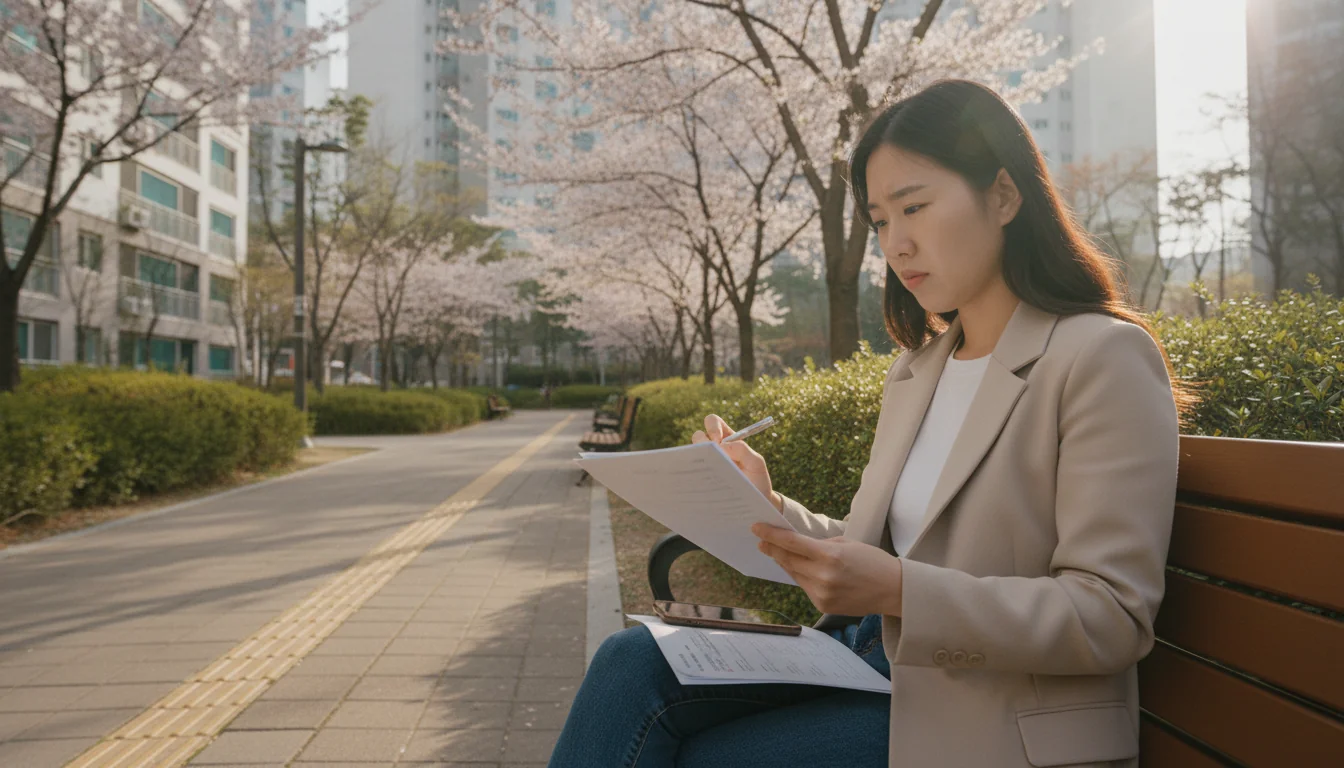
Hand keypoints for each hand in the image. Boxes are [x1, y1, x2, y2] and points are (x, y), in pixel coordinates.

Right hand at [692, 414, 780, 510]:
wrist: (754, 503)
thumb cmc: (757, 481)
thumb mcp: (756, 464)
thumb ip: (743, 450)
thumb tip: (722, 445)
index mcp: (727, 439)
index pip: (713, 422)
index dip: (712, 427)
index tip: (717, 440)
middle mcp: (714, 449)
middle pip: (698, 435)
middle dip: (702, 442)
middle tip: (712, 455)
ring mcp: (706, 464)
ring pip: (692, 453)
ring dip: (698, 459)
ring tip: (708, 472)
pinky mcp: (700, 478)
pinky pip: (690, 472)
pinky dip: (694, 474)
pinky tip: (702, 483)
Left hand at [751, 522, 903, 616]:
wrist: (892, 590)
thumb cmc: (871, 561)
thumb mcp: (846, 544)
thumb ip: (819, 545)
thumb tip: (795, 546)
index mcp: (830, 556)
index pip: (792, 543)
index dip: (771, 535)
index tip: (756, 528)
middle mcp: (823, 576)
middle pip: (788, 560)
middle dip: (772, 549)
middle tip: (760, 540)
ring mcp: (822, 594)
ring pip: (794, 574)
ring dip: (786, 563)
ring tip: (778, 552)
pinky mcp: (822, 606)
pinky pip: (804, 587)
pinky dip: (801, 577)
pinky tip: (801, 569)